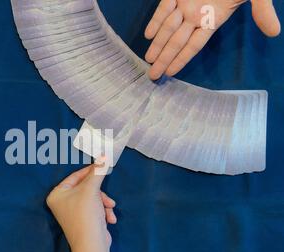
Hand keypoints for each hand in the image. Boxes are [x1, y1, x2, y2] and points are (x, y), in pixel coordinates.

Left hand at [46, 162, 116, 251]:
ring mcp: (72, 213)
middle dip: (100, 194)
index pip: (75, 176)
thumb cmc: (85, 214)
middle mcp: (62, 203)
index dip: (90, 171)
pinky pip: (95, 209)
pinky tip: (109, 220)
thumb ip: (98, 172)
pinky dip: (103, 212)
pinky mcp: (83, 221)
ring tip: (109, 210)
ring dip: (104, 204)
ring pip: (93, 199)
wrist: (92, 244)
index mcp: (57, 194)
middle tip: (108, 197)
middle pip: (86, 188)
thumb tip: (104, 156)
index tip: (103, 166)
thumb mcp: (92, 189)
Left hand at [145, 0, 280, 79]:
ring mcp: (185, 3)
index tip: (170, 72)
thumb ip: (262, 11)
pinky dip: (156, 19)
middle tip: (153, 75)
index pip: (194, 46)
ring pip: (168, 28)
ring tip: (148, 59)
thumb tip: (275, 33)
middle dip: (164, 58)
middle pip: (177, 42)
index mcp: (213, 19)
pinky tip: (148, 34)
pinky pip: (164, 7)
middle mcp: (196, 15)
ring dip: (158, 43)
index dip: (182, 59)